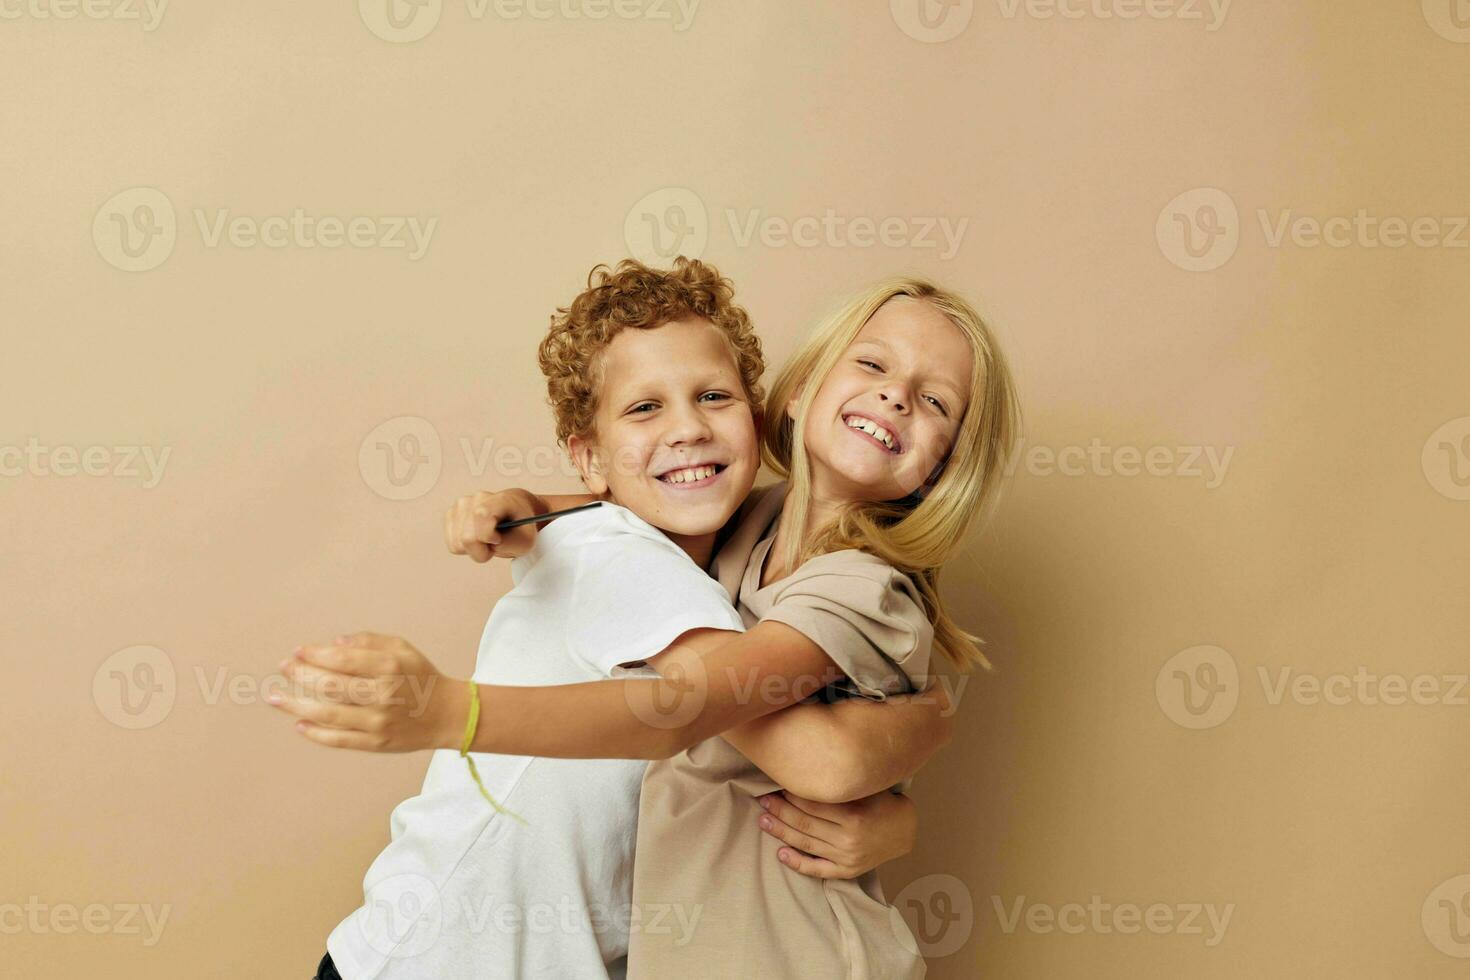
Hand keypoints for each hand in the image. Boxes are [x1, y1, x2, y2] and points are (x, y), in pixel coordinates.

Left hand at [267, 632, 467, 751]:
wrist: (447, 714)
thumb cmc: (421, 677)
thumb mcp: (403, 649)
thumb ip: (369, 641)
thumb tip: (334, 642)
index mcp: (389, 666)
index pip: (342, 658)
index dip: (314, 654)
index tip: (297, 651)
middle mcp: (383, 694)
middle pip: (330, 685)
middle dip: (300, 675)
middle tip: (283, 668)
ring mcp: (378, 721)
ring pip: (328, 713)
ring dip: (296, 704)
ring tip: (274, 697)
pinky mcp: (376, 743)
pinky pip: (338, 739)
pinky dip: (315, 732)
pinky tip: (298, 723)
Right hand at [444, 489, 543, 561]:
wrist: (516, 517)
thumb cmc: (521, 529)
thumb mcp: (526, 541)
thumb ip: (509, 543)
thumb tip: (489, 545)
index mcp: (502, 499)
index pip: (481, 515)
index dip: (487, 536)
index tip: (498, 540)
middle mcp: (478, 498)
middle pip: (467, 537)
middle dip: (482, 550)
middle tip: (496, 543)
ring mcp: (462, 504)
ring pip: (458, 543)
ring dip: (474, 549)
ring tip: (487, 540)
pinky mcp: (451, 514)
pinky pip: (452, 544)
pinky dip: (465, 548)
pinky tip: (477, 539)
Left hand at [755, 788, 917, 879]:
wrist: (905, 830)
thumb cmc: (881, 802)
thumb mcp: (865, 787)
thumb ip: (839, 784)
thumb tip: (804, 770)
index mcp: (854, 814)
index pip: (812, 804)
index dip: (790, 794)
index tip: (776, 785)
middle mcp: (849, 838)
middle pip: (804, 823)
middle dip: (779, 810)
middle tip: (763, 800)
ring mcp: (847, 857)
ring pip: (806, 844)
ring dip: (781, 832)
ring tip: (763, 820)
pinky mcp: (848, 871)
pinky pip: (817, 870)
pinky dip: (797, 863)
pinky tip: (781, 853)